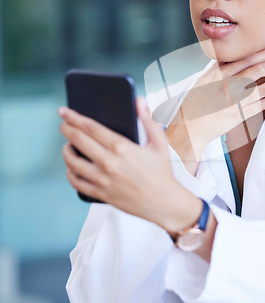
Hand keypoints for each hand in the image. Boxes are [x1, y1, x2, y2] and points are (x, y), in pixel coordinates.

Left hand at [59, 97, 201, 232]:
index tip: (65, 112)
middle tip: (63, 123)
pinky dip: (70, 173)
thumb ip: (148, 119)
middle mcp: (109, 163)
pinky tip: (72, 167)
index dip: (75, 117)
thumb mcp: (159, 142)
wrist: (164, 202)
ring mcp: (103, 180)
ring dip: (67, 150)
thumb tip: (140, 101)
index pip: (91, 127)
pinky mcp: (101, 194)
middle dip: (67, 129)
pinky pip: (76, 182)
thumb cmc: (162, 171)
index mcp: (122, 147)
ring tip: (68, 145)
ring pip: (72, 162)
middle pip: (78, 141)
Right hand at [166, 47, 264, 161]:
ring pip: (262, 89)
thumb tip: (227, 56)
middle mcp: (228, 86)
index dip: (263, 54)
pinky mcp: (239, 115)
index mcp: (219, 75)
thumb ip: (216, 68)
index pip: (245, 60)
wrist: (190, 127)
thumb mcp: (202, 80)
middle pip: (257, 71)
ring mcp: (235, 101)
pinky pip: (260, 105)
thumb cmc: (195, 103)